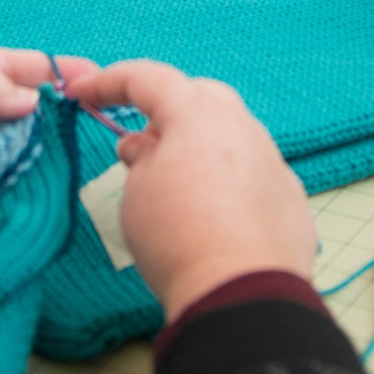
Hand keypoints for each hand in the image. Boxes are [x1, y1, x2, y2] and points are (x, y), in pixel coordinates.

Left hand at [0, 44, 94, 295]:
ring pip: (6, 144)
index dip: (46, 68)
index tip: (92, 75)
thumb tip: (29, 99)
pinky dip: (16, 181)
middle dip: (49, 108)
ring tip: (75, 149)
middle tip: (93, 116)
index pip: (3, 63)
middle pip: (10, 104)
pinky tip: (41, 182)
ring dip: (37, 146)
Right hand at [65, 60, 315, 319]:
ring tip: (179, 181)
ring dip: (202, 146)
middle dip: (168, 108)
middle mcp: (241, 128)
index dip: (110, 82)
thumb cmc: (178, 239)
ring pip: (233, 134)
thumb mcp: (137, 195)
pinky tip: (217, 211)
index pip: (149, 79)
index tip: (83, 92)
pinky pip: (255, 173)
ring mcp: (272, 161)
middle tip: (143, 139)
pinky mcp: (290, 197)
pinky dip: (230, 181)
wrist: (241, 294)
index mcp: (197, 116)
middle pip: (201, 97)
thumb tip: (143, 146)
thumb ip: (139, 159)